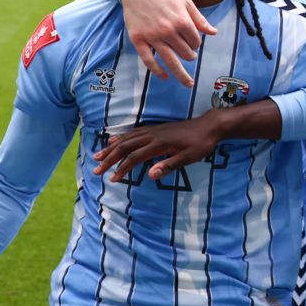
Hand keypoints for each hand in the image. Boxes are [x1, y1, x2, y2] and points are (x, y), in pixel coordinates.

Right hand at [90, 113, 216, 182]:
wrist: (209, 126)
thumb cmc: (200, 144)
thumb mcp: (189, 158)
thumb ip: (169, 165)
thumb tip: (150, 175)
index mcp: (159, 144)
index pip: (134, 158)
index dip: (122, 169)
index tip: (112, 179)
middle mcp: (152, 135)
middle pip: (125, 147)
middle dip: (109, 158)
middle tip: (96, 169)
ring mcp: (152, 130)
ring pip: (126, 139)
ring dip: (111, 148)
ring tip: (98, 155)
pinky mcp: (155, 129)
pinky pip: (132, 133)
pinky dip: (121, 138)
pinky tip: (114, 141)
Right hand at [124, 0, 214, 87]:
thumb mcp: (185, 2)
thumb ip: (199, 19)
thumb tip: (213, 33)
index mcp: (182, 21)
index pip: (195, 42)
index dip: (196, 43)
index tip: (192, 41)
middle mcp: (168, 31)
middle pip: (185, 53)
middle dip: (190, 55)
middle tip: (189, 54)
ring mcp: (152, 37)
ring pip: (170, 61)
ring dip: (181, 74)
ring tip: (188, 83)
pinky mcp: (138, 40)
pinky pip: (149, 60)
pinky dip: (157, 71)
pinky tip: (165, 77)